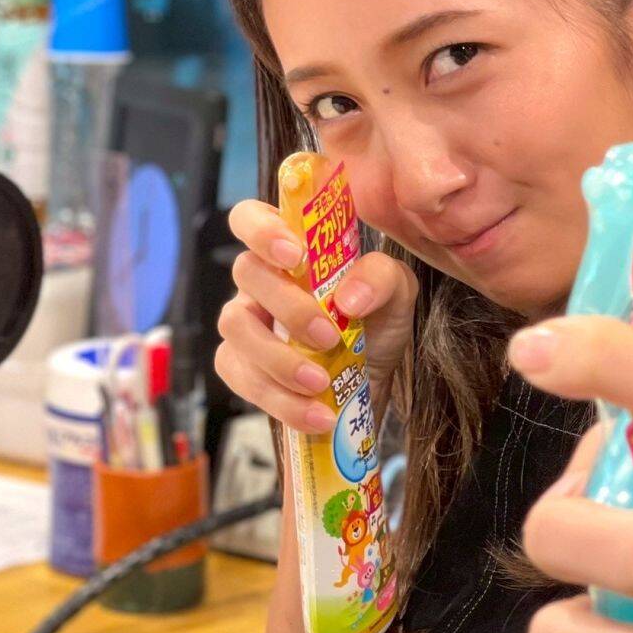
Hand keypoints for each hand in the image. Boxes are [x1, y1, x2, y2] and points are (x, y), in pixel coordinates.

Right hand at [216, 199, 417, 431]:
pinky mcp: (242, 368)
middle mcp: (260, 282)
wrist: (372, 383)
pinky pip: (241, 378)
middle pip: (246, 273)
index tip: (295, 256)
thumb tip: (349, 298)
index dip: (262, 229)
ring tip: (321, 384)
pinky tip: (316, 414)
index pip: (250, 218)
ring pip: (235, 329)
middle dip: (287, 307)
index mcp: (290, 250)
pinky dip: (281, 401)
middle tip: (328, 337)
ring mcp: (246, 324)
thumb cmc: (375, 323)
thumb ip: (381, 278)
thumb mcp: (396, 295)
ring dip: (279, 359)